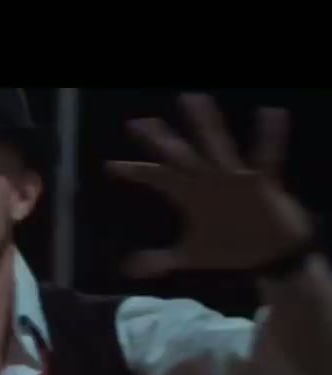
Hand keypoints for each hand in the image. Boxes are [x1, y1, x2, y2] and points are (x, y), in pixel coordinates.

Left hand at [107, 93, 313, 277]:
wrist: (268, 256)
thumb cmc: (228, 250)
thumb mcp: (189, 256)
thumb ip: (159, 260)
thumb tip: (127, 269)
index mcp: (189, 195)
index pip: (156, 177)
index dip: (135, 171)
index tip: (109, 166)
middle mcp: (207, 181)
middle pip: (178, 156)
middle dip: (159, 141)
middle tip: (137, 122)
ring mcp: (232, 179)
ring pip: (215, 146)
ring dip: (205, 124)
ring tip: (193, 98)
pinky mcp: (260, 183)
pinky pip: (266, 157)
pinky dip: (270, 137)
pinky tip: (271, 114)